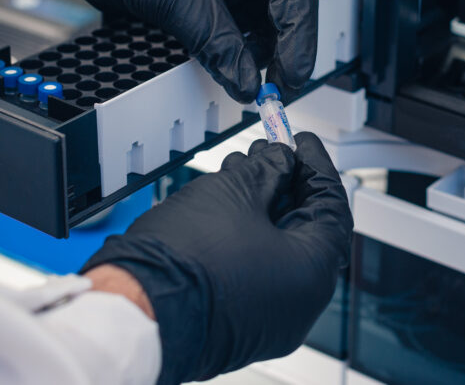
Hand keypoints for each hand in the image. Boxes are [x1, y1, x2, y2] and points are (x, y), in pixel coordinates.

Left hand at [16, 0, 318, 102]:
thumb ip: (219, 42)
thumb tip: (248, 80)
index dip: (299, 29)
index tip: (295, 68)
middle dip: (282, 42)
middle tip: (281, 82)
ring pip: (258, 11)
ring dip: (257, 47)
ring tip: (253, 78)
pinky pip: (232, 17)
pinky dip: (234, 44)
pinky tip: (233, 65)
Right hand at [81, 133, 352, 384]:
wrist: (133, 308)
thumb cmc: (184, 258)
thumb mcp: (236, 192)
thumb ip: (271, 169)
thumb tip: (282, 161)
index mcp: (312, 273)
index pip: (331, 206)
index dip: (316, 166)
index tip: (302, 142)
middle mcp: (299, 304)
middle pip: (305, 228)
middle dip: (286, 182)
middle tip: (271, 151)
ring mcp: (268, 318)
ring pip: (279, 248)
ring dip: (264, 204)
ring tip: (239, 169)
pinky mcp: (239, 322)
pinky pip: (258, 270)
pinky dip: (249, 234)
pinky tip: (227, 202)